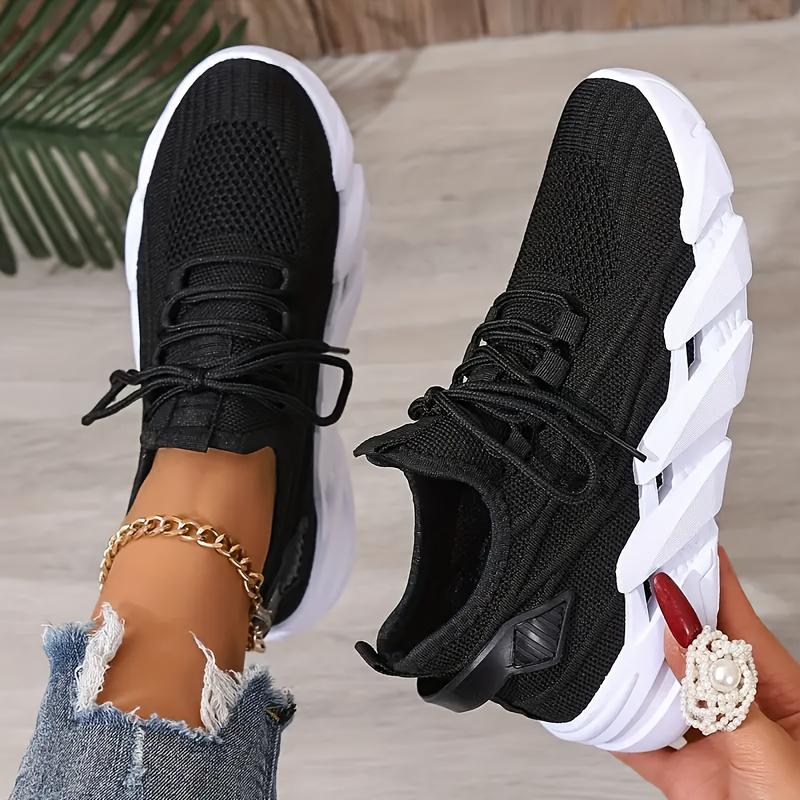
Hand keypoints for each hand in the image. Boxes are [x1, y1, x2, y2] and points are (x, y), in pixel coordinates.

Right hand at [615, 548, 799, 799]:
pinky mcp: (688, 781)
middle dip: (656, 614)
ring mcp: (713, 744)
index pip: (733, 614)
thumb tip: (678, 629)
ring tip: (599, 635)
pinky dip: (615, 725)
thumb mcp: (771, 754)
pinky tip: (593, 705)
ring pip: (661, 691)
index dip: (703, 572)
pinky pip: (642, 743)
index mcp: (779, 690)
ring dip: (631, 669)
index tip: (669, 535)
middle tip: (619, 582)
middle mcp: (742, 710)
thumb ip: (720, 693)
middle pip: (689, 647)